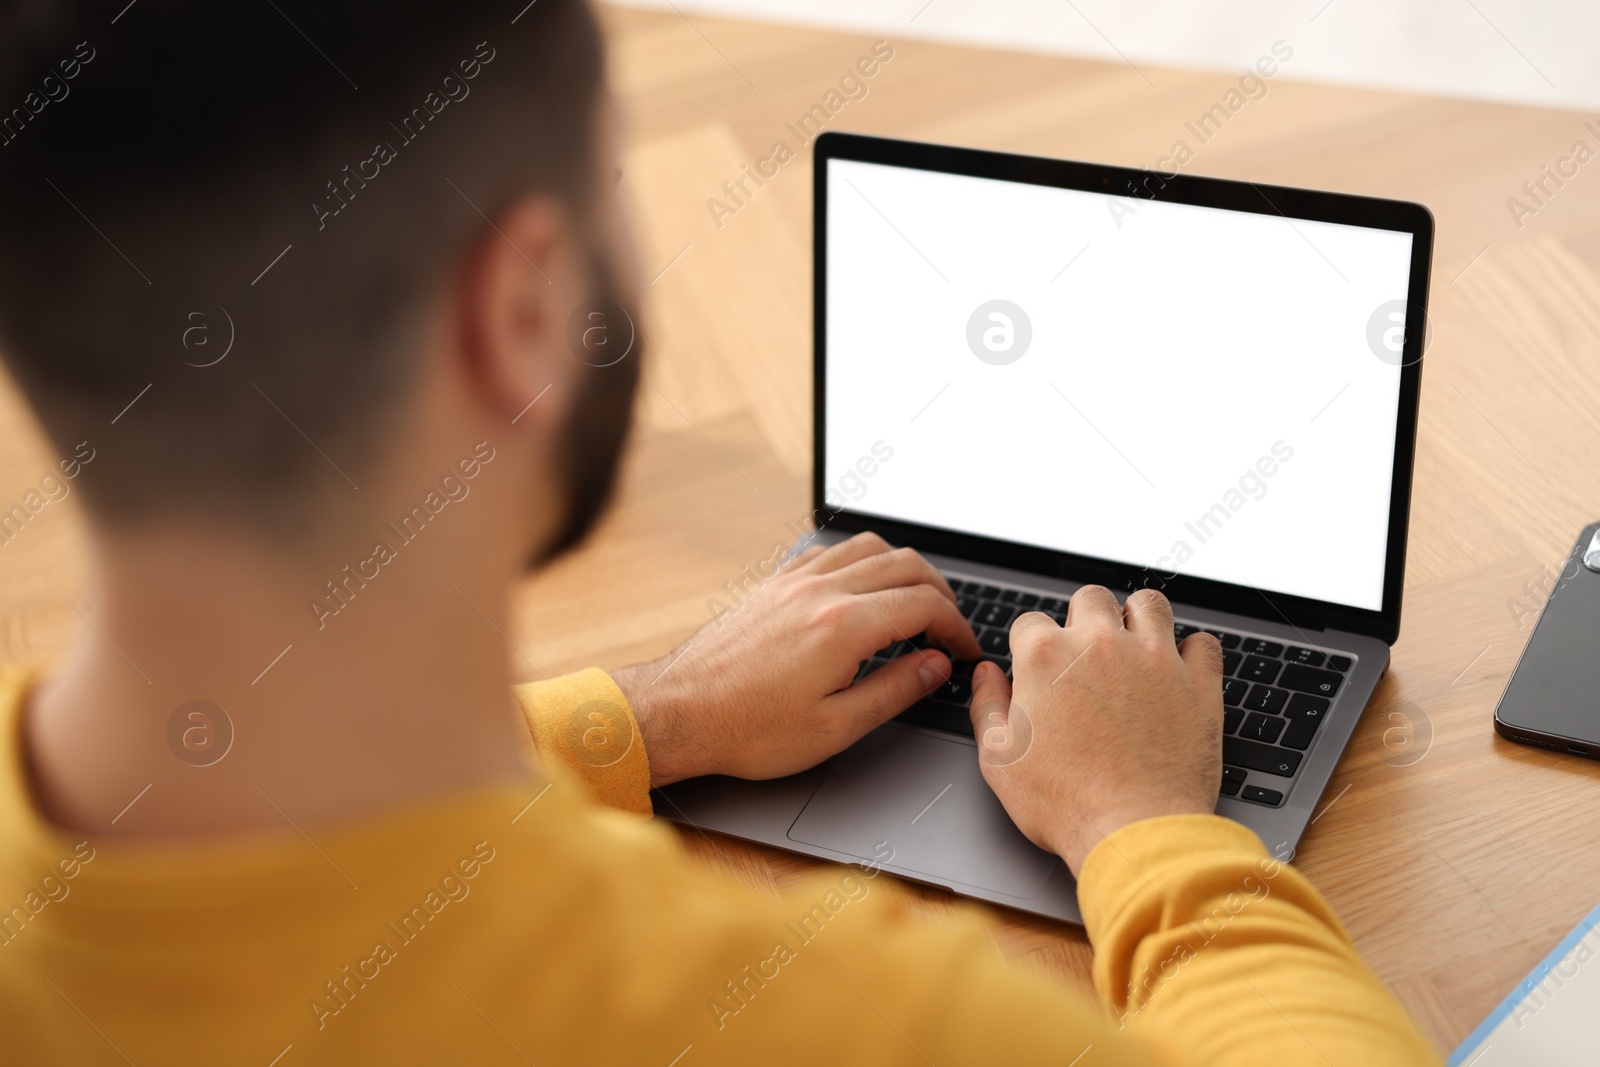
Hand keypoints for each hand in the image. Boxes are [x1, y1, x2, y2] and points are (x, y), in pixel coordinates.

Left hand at [613, 532, 982, 786]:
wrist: (679, 712)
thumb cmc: (749, 729)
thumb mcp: (835, 727)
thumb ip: (894, 690)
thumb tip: (936, 665)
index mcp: (842, 626)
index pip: (924, 605)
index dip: (957, 627)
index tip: (965, 651)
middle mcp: (820, 591)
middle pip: (905, 565)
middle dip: (941, 592)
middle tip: (950, 627)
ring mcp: (794, 581)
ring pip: (869, 547)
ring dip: (904, 568)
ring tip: (917, 601)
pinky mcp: (773, 583)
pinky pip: (831, 551)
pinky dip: (862, 560)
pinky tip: (864, 587)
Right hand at [967, 585, 1223, 874]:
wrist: (1134, 832)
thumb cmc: (1064, 803)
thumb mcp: (998, 759)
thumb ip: (986, 705)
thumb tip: (987, 675)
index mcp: (1046, 656)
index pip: (1030, 622)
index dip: (1030, 647)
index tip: (1038, 672)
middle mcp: (1100, 644)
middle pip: (1090, 598)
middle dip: (1084, 619)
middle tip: (1085, 655)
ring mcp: (1154, 658)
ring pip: (1149, 604)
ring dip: (1138, 619)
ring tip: (1134, 646)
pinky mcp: (1198, 683)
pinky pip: (1203, 643)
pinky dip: (1191, 652)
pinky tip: (1178, 671)